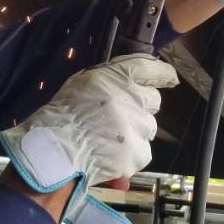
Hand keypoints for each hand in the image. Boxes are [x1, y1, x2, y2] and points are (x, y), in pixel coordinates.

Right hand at [0, 54, 177, 223]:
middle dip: (141, 107)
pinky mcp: (138, 153)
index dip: (163, 74)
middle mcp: (132, 99)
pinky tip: (109, 154)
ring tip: (108, 139)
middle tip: (119, 117)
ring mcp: (137, 128)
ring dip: (134, 132)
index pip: (151, 69)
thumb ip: (110, 79)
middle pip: (153, 100)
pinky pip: (142, 151)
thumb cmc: (62, 117)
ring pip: (148, 128)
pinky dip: (130, 154)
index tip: (169, 78)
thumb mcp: (82, 83)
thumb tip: (132, 80)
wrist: (54, 152)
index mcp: (117, 77)